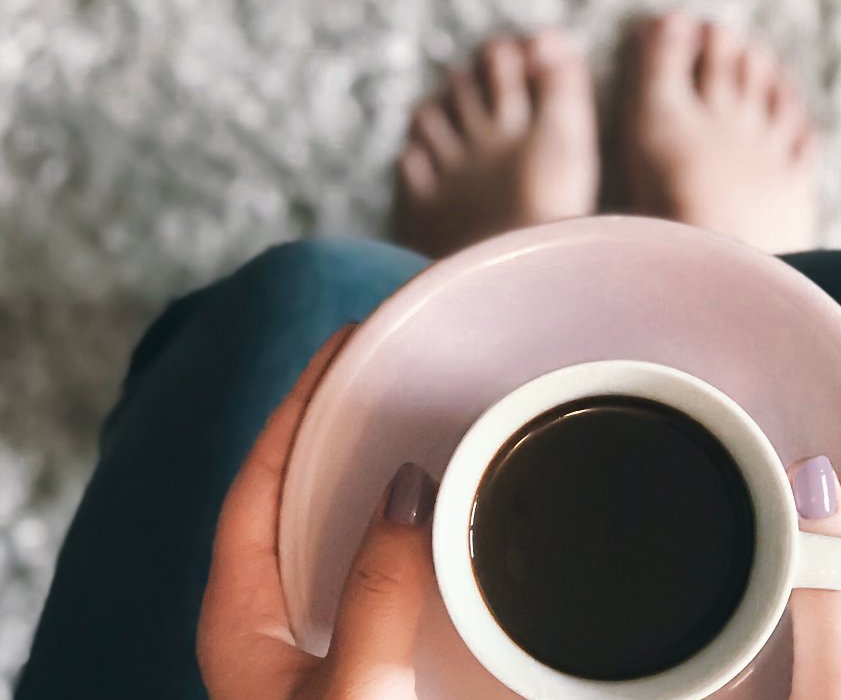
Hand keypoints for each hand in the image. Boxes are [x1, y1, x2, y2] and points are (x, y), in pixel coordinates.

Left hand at [197, 326, 439, 699]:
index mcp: (239, 618)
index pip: (257, 481)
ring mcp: (301, 643)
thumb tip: (408, 489)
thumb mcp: (353, 688)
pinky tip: (431, 522)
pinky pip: (363, 569)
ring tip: (411, 423)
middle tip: (381, 368)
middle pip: (287, 495)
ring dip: (363, 475)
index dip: (295, 407)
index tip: (341, 345)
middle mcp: (263, 621)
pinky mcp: (344, 662)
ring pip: (326, 532)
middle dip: (329, 426)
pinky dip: (393, 528)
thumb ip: (376, 594)